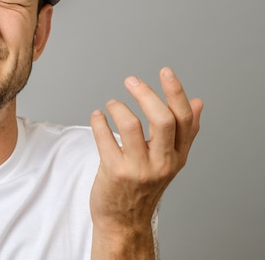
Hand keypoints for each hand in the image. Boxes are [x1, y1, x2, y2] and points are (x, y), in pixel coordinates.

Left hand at [89, 67, 202, 257]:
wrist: (123, 221)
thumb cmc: (142, 187)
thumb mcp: (168, 161)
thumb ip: (182, 133)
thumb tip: (197, 102)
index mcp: (178, 156)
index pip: (185, 120)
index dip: (176, 92)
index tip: (165, 72)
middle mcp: (162, 163)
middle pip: (162, 119)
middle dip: (146, 93)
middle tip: (131, 80)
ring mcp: (139, 169)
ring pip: (131, 125)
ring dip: (118, 107)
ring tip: (111, 104)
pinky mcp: (115, 173)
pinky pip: (105, 137)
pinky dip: (98, 121)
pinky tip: (97, 116)